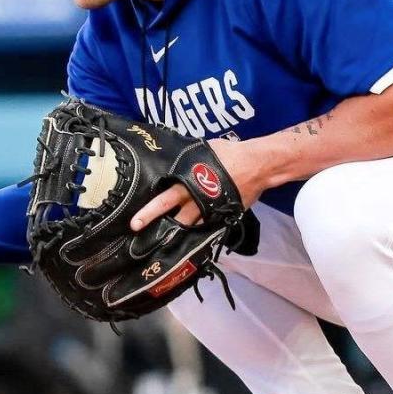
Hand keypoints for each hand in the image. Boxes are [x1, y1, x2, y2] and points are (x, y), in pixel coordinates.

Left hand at [130, 137, 265, 231]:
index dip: (149, 211)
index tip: (134, 222)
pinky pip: (207, 226)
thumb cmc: (229, 154)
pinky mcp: (224, 215)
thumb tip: (173, 161)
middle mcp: (198, 201)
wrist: (258, 165)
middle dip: (158, 227)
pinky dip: (197, 230)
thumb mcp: (201, 152)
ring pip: (191, 227)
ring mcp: (211, 211)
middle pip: (175, 219)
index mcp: (189, 184)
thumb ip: (186, 162)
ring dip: (177, 233)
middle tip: (144, 237)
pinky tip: (187, 236)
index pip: (164, 200)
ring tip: (162, 241)